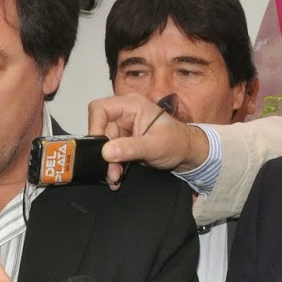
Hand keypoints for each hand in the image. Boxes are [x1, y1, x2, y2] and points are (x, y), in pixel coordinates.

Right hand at [87, 93, 209, 188]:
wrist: (186, 153)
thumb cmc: (177, 142)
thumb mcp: (155, 146)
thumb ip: (130, 148)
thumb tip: (106, 152)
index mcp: (132, 105)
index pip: (100, 109)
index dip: (95, 126)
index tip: (99, 147)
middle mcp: (124, 114)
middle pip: (100, 130)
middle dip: (104, 153)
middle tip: (111, 170)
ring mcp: (123, 129)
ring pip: (103, 145)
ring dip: (107, 163)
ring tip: (115, 177)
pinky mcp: (123, 142)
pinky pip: (110, 153)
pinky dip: (111, 165)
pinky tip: (116, 176)